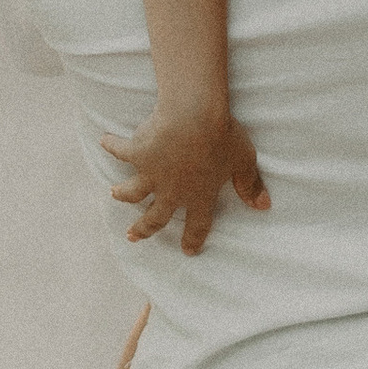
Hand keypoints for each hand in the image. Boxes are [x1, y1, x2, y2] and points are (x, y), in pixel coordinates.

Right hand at [101, 102, 268, 251]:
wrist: (194, 117)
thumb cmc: (223, 138)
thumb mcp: (243, 162)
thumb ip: (250, 185)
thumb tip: (264, 205)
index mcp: (199, 196)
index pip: (198, 224)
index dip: (194, 239)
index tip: (188, 251)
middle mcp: (172, 191)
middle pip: (155, 217)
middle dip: (144, 229)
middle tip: (132, 236)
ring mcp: (151, 174)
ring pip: (132, 191)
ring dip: (123, 194)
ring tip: (115, 195)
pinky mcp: (137, 153)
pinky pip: (121, 151)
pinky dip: (111, 145)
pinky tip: (104, 141)